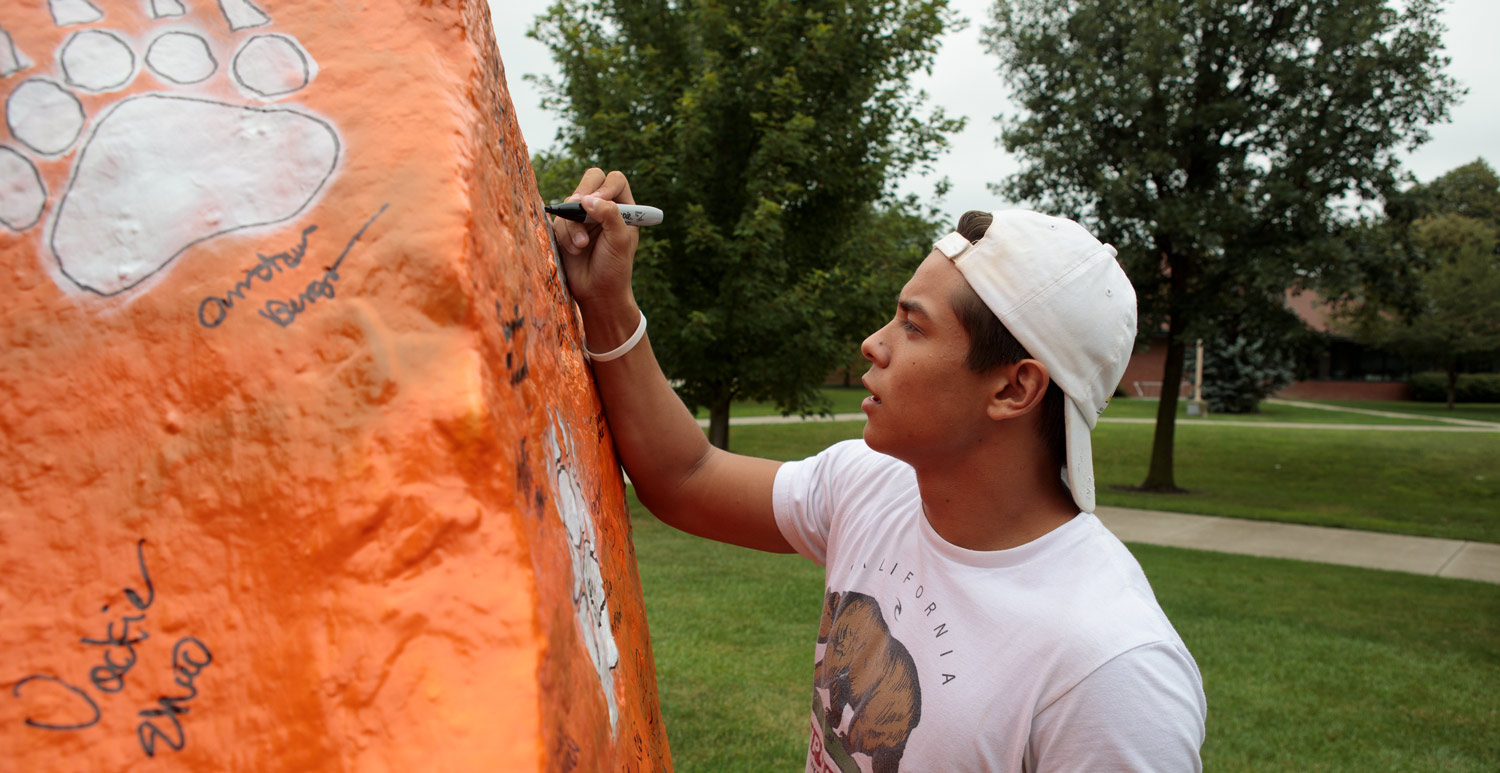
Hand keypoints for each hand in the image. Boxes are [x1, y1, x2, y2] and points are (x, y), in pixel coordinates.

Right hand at [553, 168, 638, 312]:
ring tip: (582, 246)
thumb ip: (610, 215)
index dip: (606, 186)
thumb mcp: (619, 240)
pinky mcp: (566, 228)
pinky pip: (559, 220)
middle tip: (577, 207)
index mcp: (623, 207)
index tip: (599, 202)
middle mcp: (603, 208)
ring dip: (574, 225)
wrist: (596, 292)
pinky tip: (574, 250)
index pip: (615, 180)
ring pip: (570, 202)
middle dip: (582, 194)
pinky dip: (564, 235)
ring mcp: (583, 216)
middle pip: (591, 179)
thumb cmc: (614, 268)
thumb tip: (588, 199)